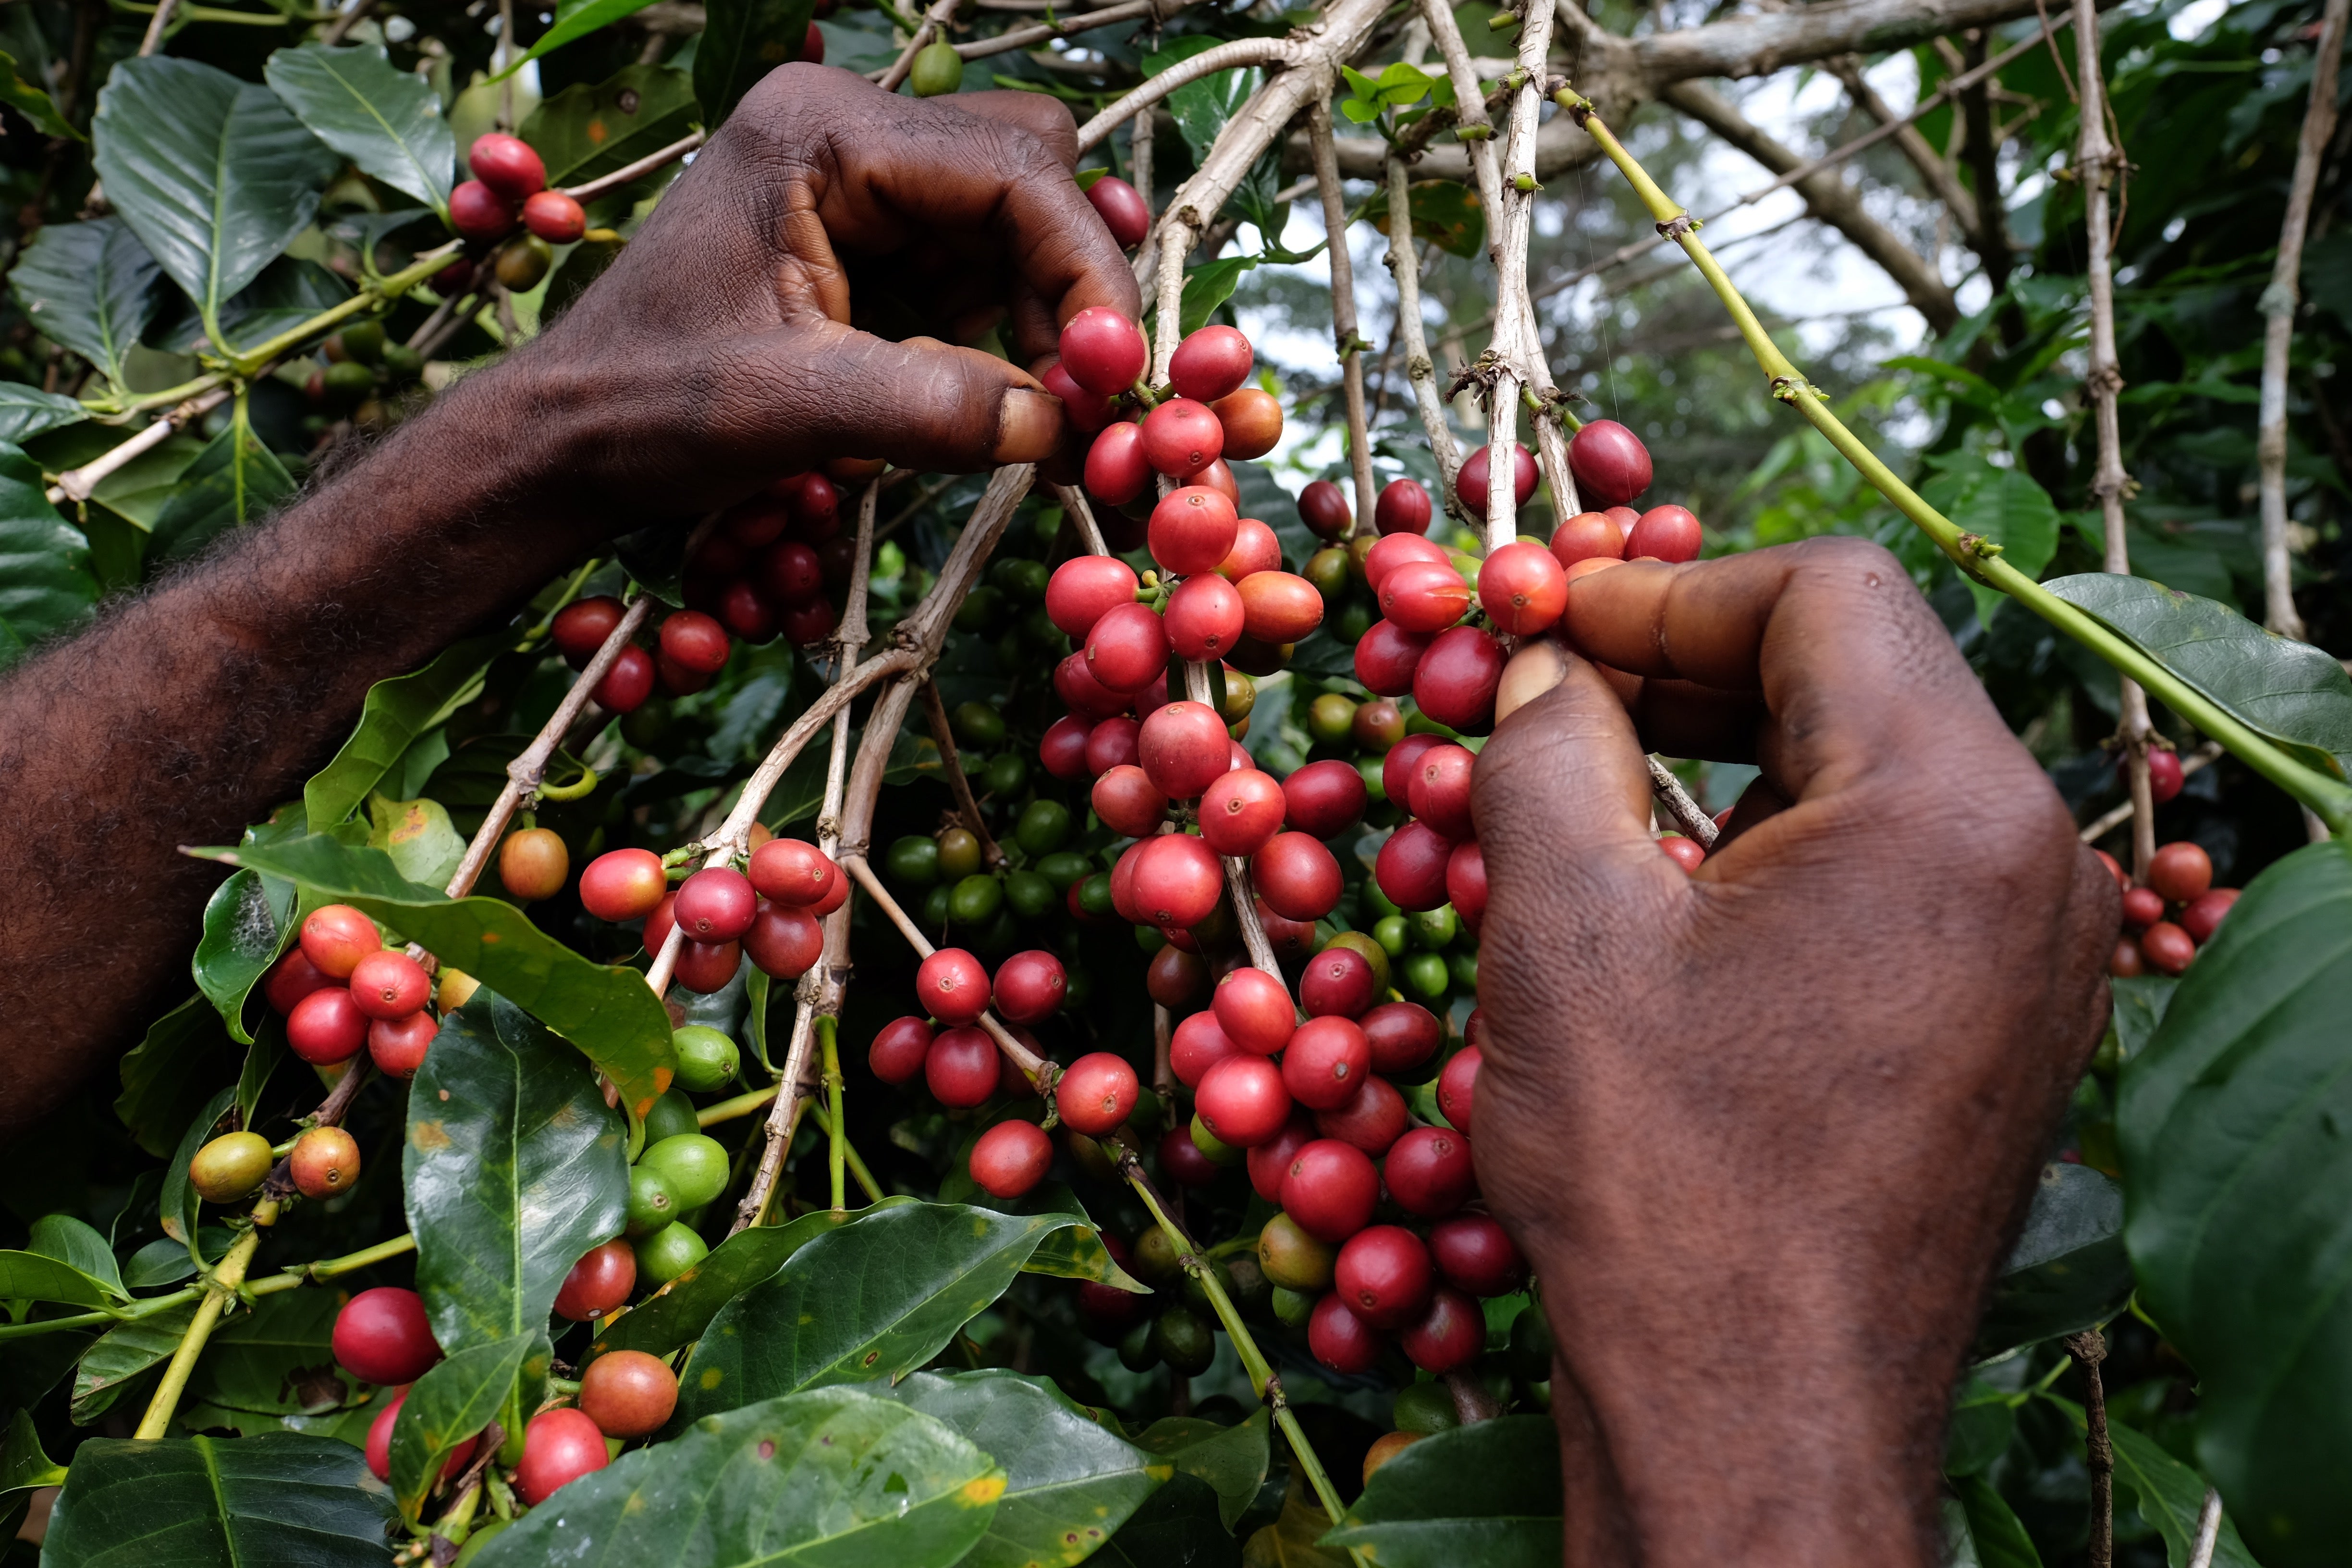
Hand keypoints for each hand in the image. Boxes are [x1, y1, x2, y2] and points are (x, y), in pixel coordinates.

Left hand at [505, 65, 1137, 518]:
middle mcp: (845, 132)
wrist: (563, 440)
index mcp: (820, 131)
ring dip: (1039, 316)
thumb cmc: (646, 408)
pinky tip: (993, 397)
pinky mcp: (861, 240)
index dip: (1083, 268)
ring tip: (1040, 412)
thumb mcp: (792, 410)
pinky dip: (999, 332)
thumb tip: (1057, 427)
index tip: (1115, 369)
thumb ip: (931, 410)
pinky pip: (970, 268)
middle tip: (1081, 396)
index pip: (1011, 169)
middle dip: (1067, 283)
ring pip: (1010, 224)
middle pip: (1026, 173)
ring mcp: (854, 183)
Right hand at [1467, 538, 2115, 1565]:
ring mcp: (2043, 951)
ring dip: (1736, 763)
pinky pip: (1906, 874)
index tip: (1548, 627)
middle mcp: (2038, 861)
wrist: (1758, 1410)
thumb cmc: (1663, 1180)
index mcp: (1951, 806)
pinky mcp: (2015, 1022)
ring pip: (1882, 775)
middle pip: (1863, 677)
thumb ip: (1547, 750)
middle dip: (1693, 672)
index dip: (1666, 591)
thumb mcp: (1564, 929)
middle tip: (1554, 701)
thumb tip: (1542, 669)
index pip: (1823, 596)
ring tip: (1600, 802)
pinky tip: (1685, 905)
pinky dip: (1791, 852)